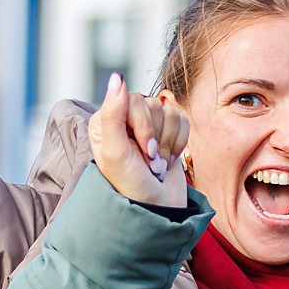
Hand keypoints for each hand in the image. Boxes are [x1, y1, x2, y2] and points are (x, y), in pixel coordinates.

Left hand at [88, 74, 190, 211]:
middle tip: (150, 162)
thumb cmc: (131, 186)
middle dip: (156, 137)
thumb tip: (117, 78)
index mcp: (105, 121)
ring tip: (157, 164)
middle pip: (152, 104)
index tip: (143, 153)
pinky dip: (179, 142)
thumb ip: (113, 114)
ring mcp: (147, 125)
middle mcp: (124, 120)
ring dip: (167, 143)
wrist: (158, 209)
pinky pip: (182, 119)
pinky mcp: (168, 131)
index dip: (144, 127)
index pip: (132, 100)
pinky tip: (168, 160)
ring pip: (168, 111)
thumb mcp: (115, 152)